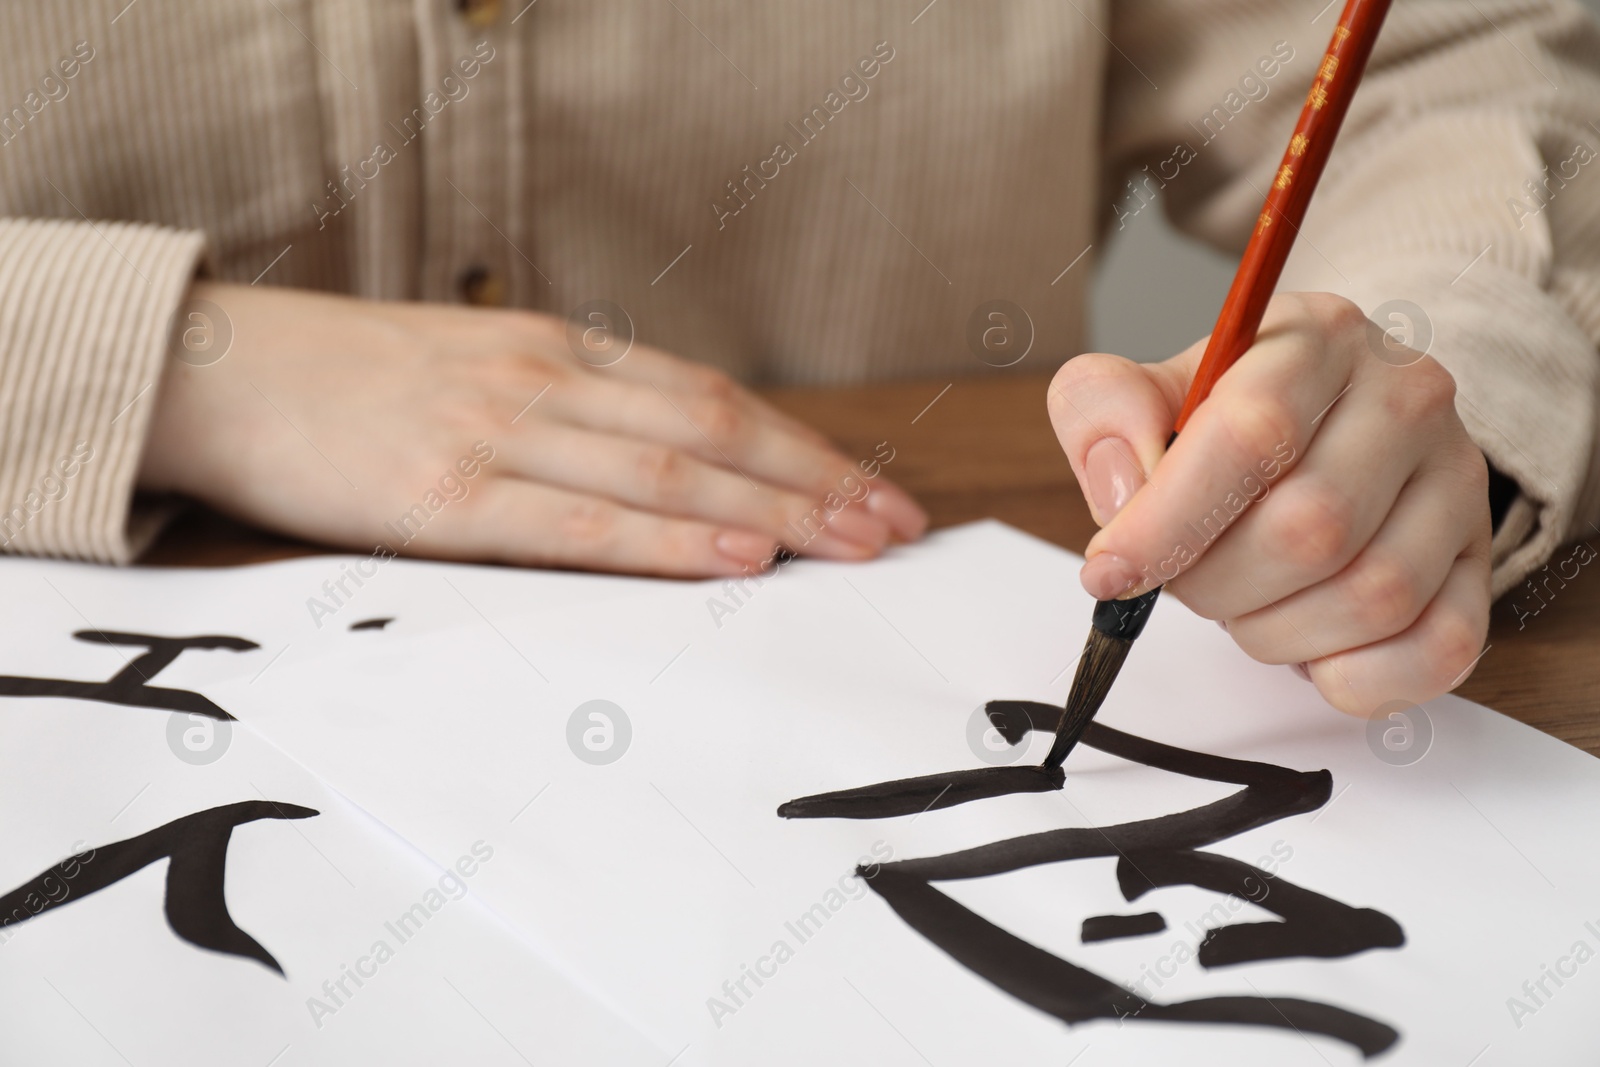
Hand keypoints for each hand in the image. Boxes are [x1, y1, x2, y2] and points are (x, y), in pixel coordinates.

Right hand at [140, 282, 925, 575]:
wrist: (221, 373)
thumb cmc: (356, 384)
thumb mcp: (480, 371)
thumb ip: (570, 409)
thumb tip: (669, 468)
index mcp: (560, 351)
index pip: (712, 398)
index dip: (804, 444)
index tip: (872, 487)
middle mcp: (547, 382)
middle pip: (715, 432)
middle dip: (817, 482)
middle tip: (897, 526)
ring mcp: (499, 435)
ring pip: (669, 473)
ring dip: (774, 511)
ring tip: (853, 546)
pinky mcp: (445, 499)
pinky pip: (581, 523)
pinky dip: (669, 543)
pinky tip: (736, 559)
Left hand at [1048, 292, 1491, 715]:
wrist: (1331, 423)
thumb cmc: (1231, 421)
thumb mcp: (1152, 392)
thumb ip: (1104, 414)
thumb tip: (1122, 483)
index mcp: (1319, 338)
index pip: (1251, 431)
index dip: (1169, 519)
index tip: (1110, 570)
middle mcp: (1408, 400)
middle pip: (1310, 529)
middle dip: (1215, 583)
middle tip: (1182, 579)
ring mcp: (1458, 485)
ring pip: (1370, 599)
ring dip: (1273, 632)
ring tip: (1242, 601)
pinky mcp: (1480, 566)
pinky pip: (1434, 654)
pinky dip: (1350, 677)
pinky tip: (1305, 642)